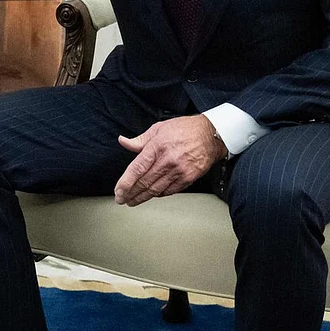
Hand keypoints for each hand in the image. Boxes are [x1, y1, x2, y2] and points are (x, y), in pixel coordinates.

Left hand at [113, 114, 227, 205]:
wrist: (211, 135)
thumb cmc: (185, 129)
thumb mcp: (159, 128)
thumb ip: (140, 140)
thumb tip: (123, 142)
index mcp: (157, 146)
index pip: (137, 168)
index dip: (125, 182)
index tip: (118, 191)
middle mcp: (168, 160)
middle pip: (144, 182)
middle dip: (130, 193)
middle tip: (121, 199)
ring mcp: (179, 171)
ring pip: (156, 189)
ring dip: (142, 197)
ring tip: (132, 201)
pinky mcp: (188, 178)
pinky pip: (169, 191)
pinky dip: (158, 195)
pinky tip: (151, 195)